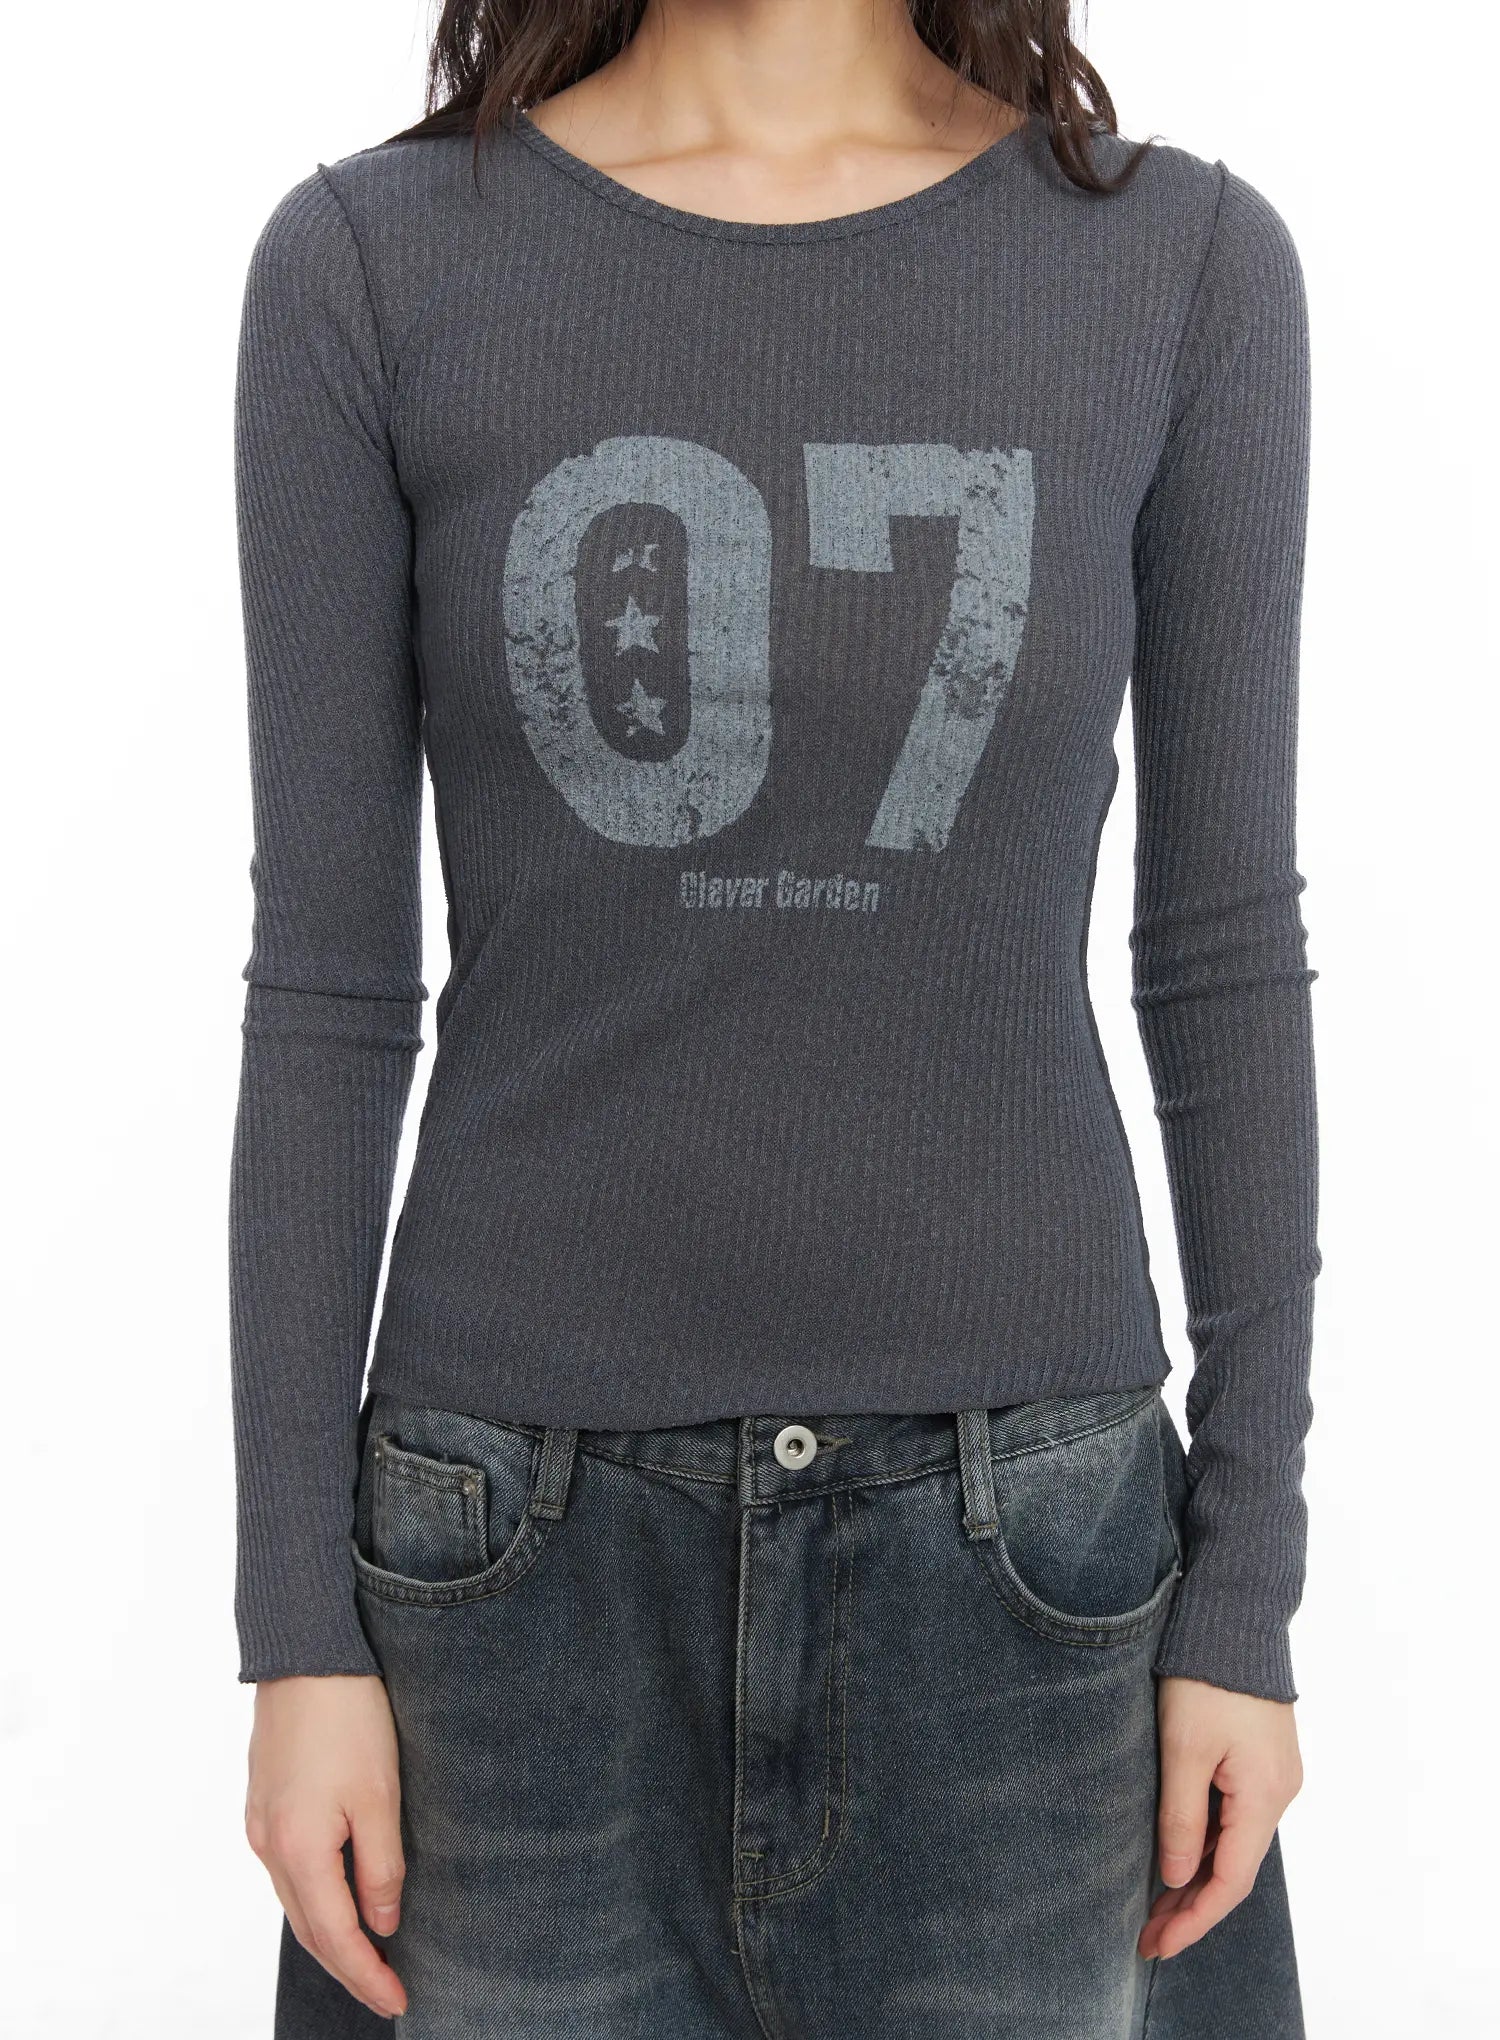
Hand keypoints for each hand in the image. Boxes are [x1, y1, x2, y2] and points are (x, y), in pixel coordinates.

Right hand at [245, 1673, 408, 2019]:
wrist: (304, 1653)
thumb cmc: (348, 1716)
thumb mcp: (380, 1795)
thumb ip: (381, 1867)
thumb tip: (383, 1923)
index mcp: (298, 1850)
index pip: (336, 1937)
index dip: (368, 1976)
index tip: (399, 2001)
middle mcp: (268, 1846)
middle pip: (310, 1929)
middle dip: (349, 1966)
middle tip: (388, 1990)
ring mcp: (260, 1824)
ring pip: (296, 1901)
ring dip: (331, 1934)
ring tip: (371, 1954)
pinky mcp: (264, 1803)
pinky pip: (288, 1870)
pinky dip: (315, 1897)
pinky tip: (339, 1897)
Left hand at [1140, 1675, 1303, 1961]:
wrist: (1235, 1618)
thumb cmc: (1205, 1678)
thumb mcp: (1182, 1749)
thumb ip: (1180, 1817)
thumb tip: (1175, 1878)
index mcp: (1263, 1797)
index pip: (1229, 1881)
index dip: (1193, 1919)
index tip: (1157, 1945)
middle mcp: (1279, 1794)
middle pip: (1234, 1868)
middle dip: (1190, 1906)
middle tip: (1146, 1936)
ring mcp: (1274, 1776)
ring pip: (1234, 1844)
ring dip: (1197, 1876)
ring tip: (1153, 1907)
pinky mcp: (1263, 1759)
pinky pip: (1236, 1817)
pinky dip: (1208, 1843)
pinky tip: (1178, 1855)